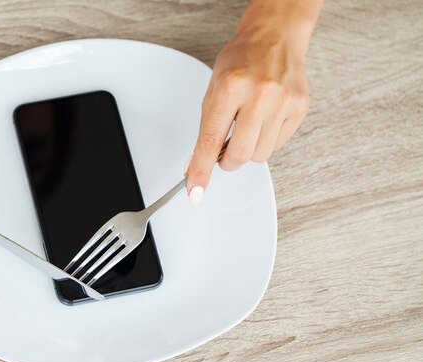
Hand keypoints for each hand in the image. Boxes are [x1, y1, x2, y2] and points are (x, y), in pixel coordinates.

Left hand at [185, 0, 322, 203]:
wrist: (274, 37)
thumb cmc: (241, 61)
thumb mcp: (213, 90)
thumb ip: (206, 129)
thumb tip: (196, 165)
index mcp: (230, 87)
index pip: (210, 140)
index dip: (201, 170)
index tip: (195, 190)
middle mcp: (260, 94)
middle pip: (239, 155)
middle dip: (226, 161)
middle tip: (223, 152)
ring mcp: (283, 102)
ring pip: (259, 155)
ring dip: (248, 149)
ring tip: (247, 126)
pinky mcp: (299, 108)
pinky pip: (277, 145)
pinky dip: (265, 139)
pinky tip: (264, 119)